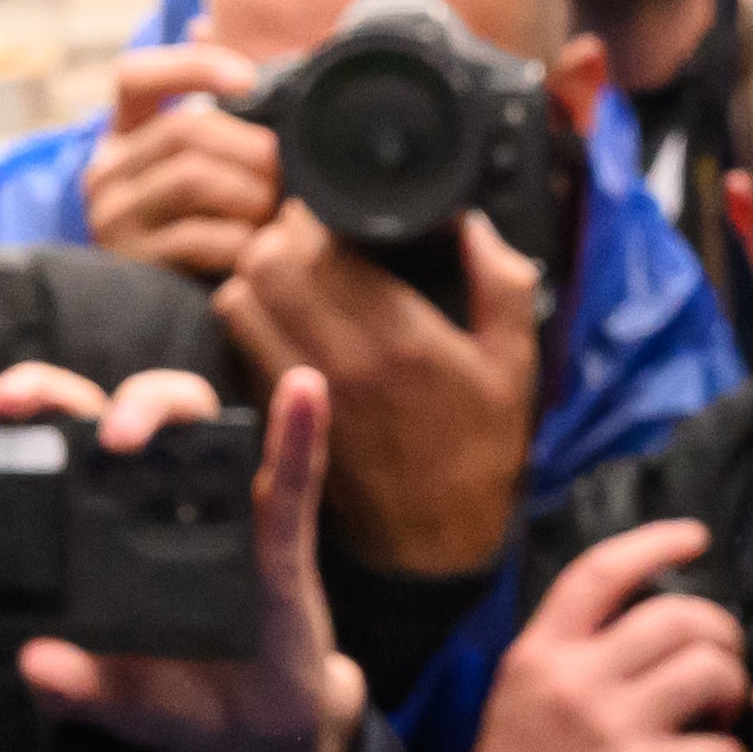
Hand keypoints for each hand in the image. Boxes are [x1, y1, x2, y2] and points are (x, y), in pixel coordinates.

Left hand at [0, 362, 368, 751]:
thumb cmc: (176, 696)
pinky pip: (292, 479)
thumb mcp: (114, 699)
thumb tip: (34, 663)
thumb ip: (73, 686)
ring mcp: (222, 508)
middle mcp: (157, 497)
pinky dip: (300, 433)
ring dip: (156, 404)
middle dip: (60, 391)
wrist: (256, 732)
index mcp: (104, 521)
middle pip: (110, 409)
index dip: (17, 411)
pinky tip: (303, 392)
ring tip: (128, 434)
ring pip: (192, 418)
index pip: (56, 442)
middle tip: (21, 403)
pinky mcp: (280, 538)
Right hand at [82, 43, 281, 281]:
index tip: (248, 82)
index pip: (135, 76)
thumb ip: (212, 103)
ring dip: (252, 193)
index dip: (191, 68)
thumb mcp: (208, 160)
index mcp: (123, 133)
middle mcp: (105, 171)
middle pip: (183, 130)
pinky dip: (242, 239)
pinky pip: (197, 238)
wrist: (182, 315)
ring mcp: (112, 219)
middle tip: (292, 171)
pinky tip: (261, 247)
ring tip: (280, 210)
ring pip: (192, 179)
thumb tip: (204, 23)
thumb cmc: (211, 223)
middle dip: (252, 148)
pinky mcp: (132, 265)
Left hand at [216, 182, 543, 582]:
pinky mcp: (280, 418)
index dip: (312, 214)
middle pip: (262, 265)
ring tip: (289, 271)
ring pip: (237, 302)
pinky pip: (239, 346)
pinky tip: (282, 314)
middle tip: (303, 235)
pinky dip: (249, 318)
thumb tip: (471, 222)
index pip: (316, 248)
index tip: (329, 210)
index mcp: (400, 337)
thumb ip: (502, 282)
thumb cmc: (479, 448)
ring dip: (254, 276)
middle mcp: (341, 360)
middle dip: (276, 236)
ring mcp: (303, 392)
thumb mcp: (515, 363)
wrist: (438, 541)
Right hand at [453, 518, 748, 751]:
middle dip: (721, 636)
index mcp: (540, 651)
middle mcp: (573, 679)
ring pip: (710, 671)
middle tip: (721, 668)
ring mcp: (607, 728)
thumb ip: (572, 652)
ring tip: (719, 718)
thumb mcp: (521, 694)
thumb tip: (652, 618)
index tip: (697, 536)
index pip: (600, 572)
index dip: (655, 543)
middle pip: (679, 617)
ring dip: (733, 692)